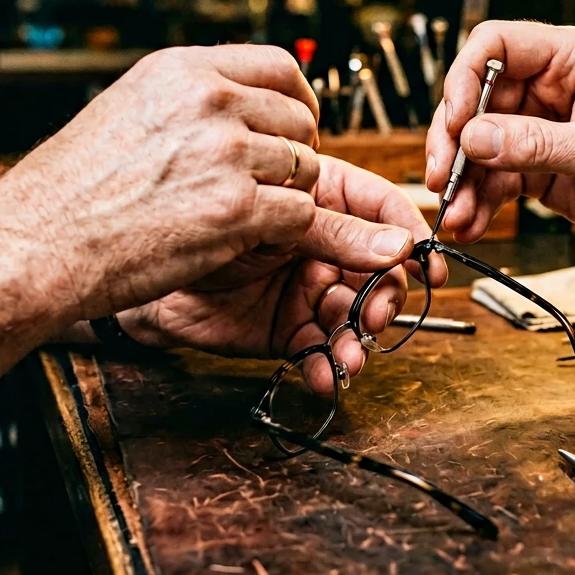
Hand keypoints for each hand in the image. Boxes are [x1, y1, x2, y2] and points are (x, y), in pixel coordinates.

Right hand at [0, 45, 324, 324]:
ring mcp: (225, 154)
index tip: (296, 125)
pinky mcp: (235, 209)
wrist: (35, 246)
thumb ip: (186, 97)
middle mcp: (208, 102)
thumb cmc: (69, 191)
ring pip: (306, 169)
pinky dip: (284, 233)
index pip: (280, 65)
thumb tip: (238, 99)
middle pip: (300, 120)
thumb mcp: (127, 108)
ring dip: (289, 197)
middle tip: (272, 184)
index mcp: (182, 71)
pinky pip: (299, 214)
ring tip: (253, 216)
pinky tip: (251, 240)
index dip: (300, 99)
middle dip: (295, 154)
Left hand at [120, 156, 447, 394]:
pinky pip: (321, 351)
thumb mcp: (276, 216)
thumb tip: (400, 245)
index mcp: (324, 199)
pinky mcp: (289, 330)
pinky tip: (327, 374)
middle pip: (380, 272)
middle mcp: (324, 245)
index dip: (413, 239)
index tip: (430, 265)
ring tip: (352, 354)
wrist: (143, 267)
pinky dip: (328, 367)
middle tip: (376, 313)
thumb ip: (337, 232)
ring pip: (355, 317)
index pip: (385, 213)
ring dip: (360, 339)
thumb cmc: (198, 218)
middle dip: (385, 297)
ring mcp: (308, 288)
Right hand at [425, 22, 574, 248]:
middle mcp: (550, 86)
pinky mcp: (537, 163)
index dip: (466, 78)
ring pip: (478, 143)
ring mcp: (539, 125)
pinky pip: (494, 175)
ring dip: (462, 179)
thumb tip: (475, 138)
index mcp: (573, 59)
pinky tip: (470, 222)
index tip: (457, 123)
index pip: (498, 45)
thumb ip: (538, 145)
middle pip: (476, 98)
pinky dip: (479, 199)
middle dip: (454, 140)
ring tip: (455, 213)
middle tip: (441, 175)